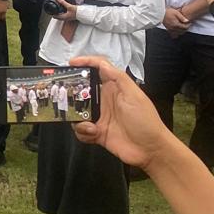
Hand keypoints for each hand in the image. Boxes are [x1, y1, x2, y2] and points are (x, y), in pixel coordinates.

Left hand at [52, 0, 79, 21]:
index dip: (51, 13)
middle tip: (53, 8)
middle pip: (57, 16)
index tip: (50, 9)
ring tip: (57, 7)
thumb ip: (63, 2)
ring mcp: (67, 18)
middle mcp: (65, 18)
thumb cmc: (77, 12)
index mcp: (63, 17)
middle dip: (55, 13)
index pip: (54, 16)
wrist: (84, 14)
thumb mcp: (69, 6)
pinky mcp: (70, 16)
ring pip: (60, 16)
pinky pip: (64, 15)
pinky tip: (63, 8)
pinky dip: (62, 12)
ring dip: (58, 12)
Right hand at [71, 56, 177, 171]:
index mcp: (114, 88)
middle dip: (71, 93)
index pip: (97, 69)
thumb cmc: (146, 121)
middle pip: (81, 90)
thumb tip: (101, 63)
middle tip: (63, 96)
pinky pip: (80, 129)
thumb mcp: (134, 96)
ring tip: (89, 125)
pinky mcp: (96, 132)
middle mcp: (104, 100)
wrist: (151, 151)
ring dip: (77, 118)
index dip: (85, 63)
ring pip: (76, 111)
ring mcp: (99, 116)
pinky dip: (83, 132)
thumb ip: (118, 78)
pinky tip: (94, 134)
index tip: (70, 63)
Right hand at [163, 6, 189, 36]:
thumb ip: (182, 17)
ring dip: (182, 31)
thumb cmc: (167, 12)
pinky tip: (177, 31)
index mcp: (176, 24)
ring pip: (178, 33)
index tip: (189, 22)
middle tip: (187, 24)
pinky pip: (173, 34)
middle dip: (186, 28)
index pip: (185, 27)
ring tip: (183, 27)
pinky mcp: (168, 29)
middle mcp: (173, 28)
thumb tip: (187, 21)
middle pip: (182, 31)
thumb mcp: (176, 12)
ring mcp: (170, 29)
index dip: (188, 25)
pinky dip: (176, 34)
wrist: (160, 13)